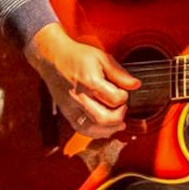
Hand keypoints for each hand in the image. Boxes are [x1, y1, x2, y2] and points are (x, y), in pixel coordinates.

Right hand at [25, 23, 140, 138]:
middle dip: (119, 116)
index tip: (124, 92)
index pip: (115, 99)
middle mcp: (79, 96)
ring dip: (109, 129)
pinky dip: (95, 133)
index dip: (124, 97)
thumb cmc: (77, 56)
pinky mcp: (66, 112)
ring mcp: (71, 106)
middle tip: (123, 108)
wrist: (53, 57)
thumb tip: (135, 85)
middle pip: (104, 118)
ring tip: (118, 122)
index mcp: (90, 81)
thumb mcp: (102, 58)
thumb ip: (119, 73)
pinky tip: (104, 128)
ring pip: (92, 128)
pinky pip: (81, 129)